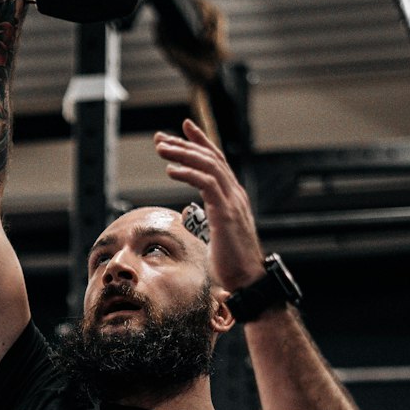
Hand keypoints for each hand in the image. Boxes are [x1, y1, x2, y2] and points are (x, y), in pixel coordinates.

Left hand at [154, 119, 264, 292]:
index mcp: (233, 197)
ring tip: (161, 149)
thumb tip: (189, 214)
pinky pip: (207, 184)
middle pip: (210, 158)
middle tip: (161, 138)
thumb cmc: (231, 264)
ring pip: (208, 165)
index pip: (216, 161)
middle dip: (184, 144)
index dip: (200, 142)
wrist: (248, 280)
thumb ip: (204, 220)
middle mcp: (235, 194)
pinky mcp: (226, 213)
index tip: (183, 128)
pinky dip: (188, 174)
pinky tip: (170, 171)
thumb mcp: (214, 235)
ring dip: (183, 154)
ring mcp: (233, 202)